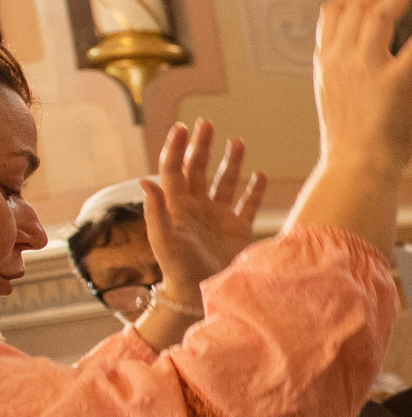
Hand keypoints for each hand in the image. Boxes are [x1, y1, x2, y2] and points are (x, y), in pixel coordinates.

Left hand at [141, 119, 265, 303]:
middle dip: (202, 146)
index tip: (183, 128)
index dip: (177, 148)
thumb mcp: (163, 240)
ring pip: (225, 182)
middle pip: (198, 169)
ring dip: (230, 162)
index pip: (174, 170)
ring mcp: (219, 217)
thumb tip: (146, 181)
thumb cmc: (177, 268)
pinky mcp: (238, 229)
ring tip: (237, 141)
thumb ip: (156, 211)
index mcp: (176, 206)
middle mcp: (197, 207)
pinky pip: (248, 204)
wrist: (201, 293)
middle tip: (206, 124)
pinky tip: (260, 175)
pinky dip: (255, 190)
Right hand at [287, 0, 411, 248]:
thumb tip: (357, 67)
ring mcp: (366, 70)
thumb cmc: (351, 142)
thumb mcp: (336, 100)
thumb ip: (344, 76)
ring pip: (380, 16)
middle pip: (357, 6)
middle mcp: (341, 59)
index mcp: (326, 62)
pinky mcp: (395, 83)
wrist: (355, 168)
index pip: (332, 13)